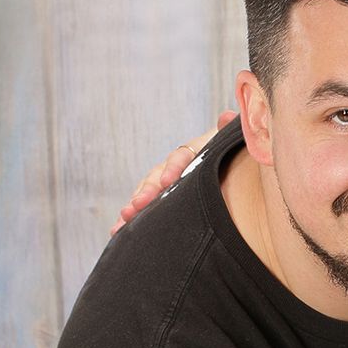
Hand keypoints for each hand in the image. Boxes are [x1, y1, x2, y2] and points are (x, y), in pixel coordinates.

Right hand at [110, 109, 237, 235]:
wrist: (227, 164)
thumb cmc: (230, 154)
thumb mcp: (229, 143)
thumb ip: (227, 132)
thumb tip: (227, 117)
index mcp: (193, 152)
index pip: (181, 157)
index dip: (173, 168)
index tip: (167, 181)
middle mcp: (174, 166)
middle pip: (157, 176)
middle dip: (146, 191)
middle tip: (136, 205)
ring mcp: (165, 181)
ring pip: (146, 192)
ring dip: (134, 205)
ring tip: (123, 219)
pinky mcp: (161, 197)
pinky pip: (145, 207)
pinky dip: (132, 218)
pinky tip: (118, 230)